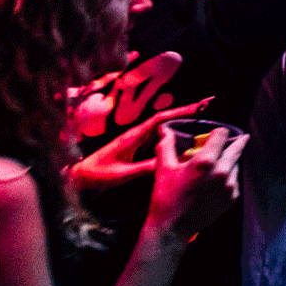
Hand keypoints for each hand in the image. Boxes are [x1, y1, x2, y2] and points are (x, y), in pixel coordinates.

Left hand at [67, 98, 212, 194]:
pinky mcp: (135, 149)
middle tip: (206, 108)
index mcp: (133, 136)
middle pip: (165, 119)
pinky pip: (157, 139)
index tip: (198, 107)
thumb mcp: (122, 174)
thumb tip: (169, 163)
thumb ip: (144, 168)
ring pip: (162, 128)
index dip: (180, 112)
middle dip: (185, 112)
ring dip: (180, 122)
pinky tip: (181, 140)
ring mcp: (136, 141)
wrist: (79, 177)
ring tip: (199, 120)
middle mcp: (136, 135)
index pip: (161, 119)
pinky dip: (171, 135)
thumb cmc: (97, 175)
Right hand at [141, 125, 246, 242]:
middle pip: (236, 149)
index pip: (222, 135)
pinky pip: (234, 181)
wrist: (172, 228)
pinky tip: (217, 180)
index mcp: (206, 161)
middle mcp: (222, 172)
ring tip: (219, 163)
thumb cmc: (166, 197)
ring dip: (230, 161)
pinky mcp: (231, 198)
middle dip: (236, 143)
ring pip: (235, 165)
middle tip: (240, 138)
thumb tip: (165, 130)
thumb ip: (166, 145)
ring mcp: (229, 186)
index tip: (218, 132)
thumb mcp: (164, 168)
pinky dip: (229, 177)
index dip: (219, 132)